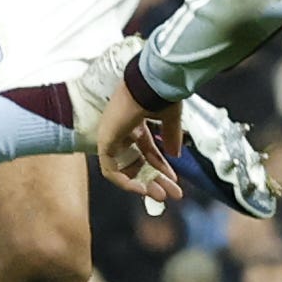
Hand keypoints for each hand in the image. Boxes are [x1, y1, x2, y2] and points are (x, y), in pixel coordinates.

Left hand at [87, 66, 182, 205]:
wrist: (149, 84)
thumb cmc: (159, 95)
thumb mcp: (169, 119)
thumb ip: (171, 137)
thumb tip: (175, 155)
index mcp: (136, 123)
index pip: (146, 151)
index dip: (160, 167)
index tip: (174, 180)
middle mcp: (122, 130)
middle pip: (138, 162)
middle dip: (155, 179)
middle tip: (171, 193)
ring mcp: (112, 136)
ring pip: (125, 169)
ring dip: (143, 184)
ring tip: (161, 196)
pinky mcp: (105, 141)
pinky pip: (110, 170)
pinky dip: (125, 182)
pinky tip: (143, 190)